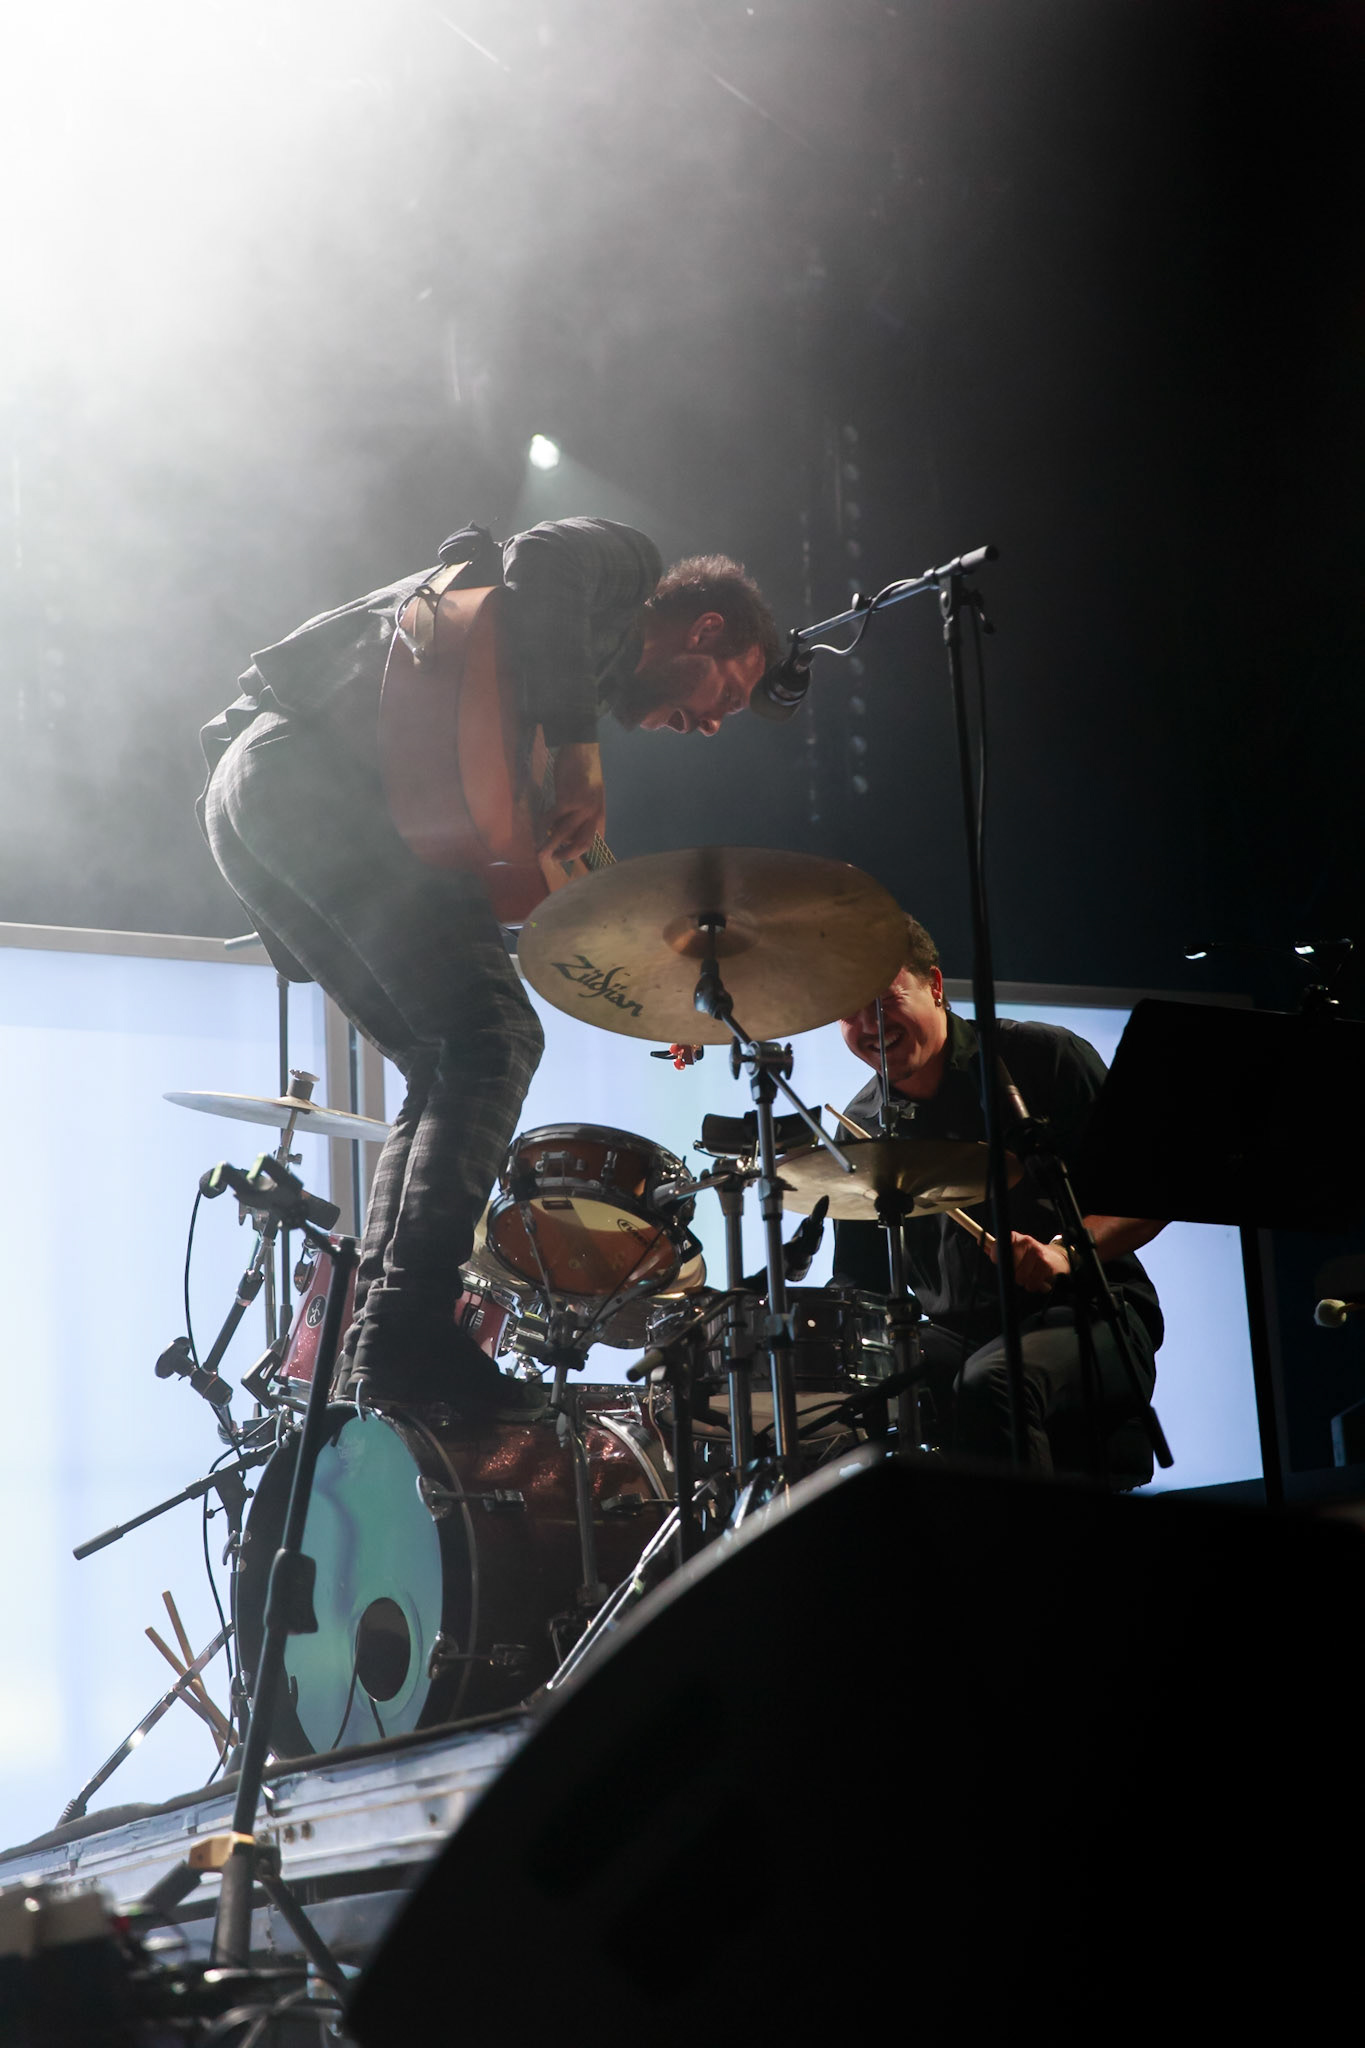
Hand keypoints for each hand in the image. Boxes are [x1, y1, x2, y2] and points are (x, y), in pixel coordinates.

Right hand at [540, 743, 605, 861]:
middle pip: (583, 844)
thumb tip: (569, 829)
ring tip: (540, 853)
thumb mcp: (593, 794)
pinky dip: (542, 826)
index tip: (568, 857)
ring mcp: (581, 807)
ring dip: (550, 846)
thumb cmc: (585, 770)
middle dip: (567, 855)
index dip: (581, 852)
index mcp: (600, 813)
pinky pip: (551, 819)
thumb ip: (585, 811)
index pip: (594, 840)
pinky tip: (537, 828)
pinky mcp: (566, 800)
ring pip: (564, 835)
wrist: (582, 749)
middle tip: (554, 859)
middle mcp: (593, 813)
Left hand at [985, 1231, 1069, 1292]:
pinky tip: (1037, 1278)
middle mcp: (1027, 1242)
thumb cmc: (1032, 1255)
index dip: (996, 1255)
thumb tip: (981, 1243)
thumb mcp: (1016, 1248)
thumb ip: (998, 1247)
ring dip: (1023, 1281)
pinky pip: (1032, 1283)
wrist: (1057, 1258)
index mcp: (1017, 1238)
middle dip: (1012, 1273)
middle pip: (1008, 1265)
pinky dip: (1033, 1285)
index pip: (1000, 1244)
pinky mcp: (1046, 1265)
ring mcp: (1037, 1254)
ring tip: (1029, 1274)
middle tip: (1019, 1270)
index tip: (997, 1260)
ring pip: (1020, 1277)